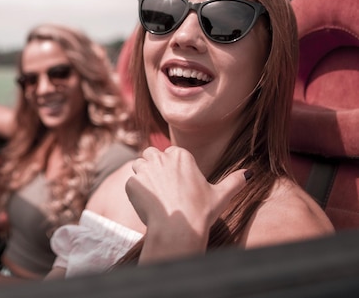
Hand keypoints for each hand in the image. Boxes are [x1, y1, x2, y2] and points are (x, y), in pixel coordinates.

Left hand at [125, 146, 248, 260]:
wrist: (179, 229)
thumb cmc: (201, 212)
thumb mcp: (221, 195)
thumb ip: (235, 181)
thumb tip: (249, 173)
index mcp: (181, 155)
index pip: (170, 152)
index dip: (172, 166)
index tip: (176, 182)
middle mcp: (161, 157)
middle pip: (151, 154)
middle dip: (154, 166)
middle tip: (163, 187)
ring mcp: (145, 169)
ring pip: (138, 165)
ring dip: (143, 176)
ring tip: (155, 195)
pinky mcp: (132, 182)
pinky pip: (131, 183)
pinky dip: (136, 192)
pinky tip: (147, 205)